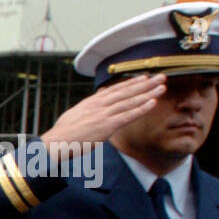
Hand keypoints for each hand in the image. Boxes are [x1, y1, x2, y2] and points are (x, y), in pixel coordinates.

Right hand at [41, 73, 165, 153]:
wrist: (57, 142)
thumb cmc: (62, 133)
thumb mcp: (74, 115)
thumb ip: (86, 108)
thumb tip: (92, 102)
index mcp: (92, 102)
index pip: (115, 89)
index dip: (131, 83)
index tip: (144, 77)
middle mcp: (100, 105)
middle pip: (126, 91)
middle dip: (145, 83)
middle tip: (160, 77)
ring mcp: (104, 114)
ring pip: (130, 101)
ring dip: (148, 93)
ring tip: (161, 87)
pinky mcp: (107, 126)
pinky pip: (128, 115)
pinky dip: (141, 109)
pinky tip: (152, 103)